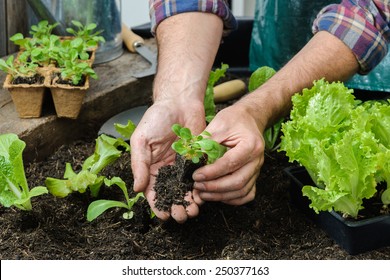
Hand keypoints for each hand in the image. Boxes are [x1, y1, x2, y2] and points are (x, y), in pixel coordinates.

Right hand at [130, 97, 204, 222]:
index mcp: (150, 167)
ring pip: (185, 190)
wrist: (180, 101)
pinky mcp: (197, 161)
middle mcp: (167, 170)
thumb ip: (139, 165)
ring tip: (193, 211)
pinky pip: (199, 178)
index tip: (163, 215)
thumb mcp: (141, 140)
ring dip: (188, 203)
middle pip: (170, 195)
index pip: (152, 192)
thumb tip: (138, 189)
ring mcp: (183, 167)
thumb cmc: (156, 118)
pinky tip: (203, 197)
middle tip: (181, 216)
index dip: (157, 205)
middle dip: (175, 208)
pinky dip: (200, 189)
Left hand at [192, 103, 264, 204]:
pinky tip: (217, 196)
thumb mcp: (219, 124)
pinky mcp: (254, 176)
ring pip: (242, 191)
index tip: (196, 176)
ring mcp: (257, 170)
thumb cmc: (234, 119)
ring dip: (220, 196)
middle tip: (197, 186)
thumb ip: (206, 141)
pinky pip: (247, 194)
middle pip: (238, 182)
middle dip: (215, 188)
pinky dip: (233, 199)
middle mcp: (257, 160)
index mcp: (250, 145)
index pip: (230, 163)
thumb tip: (191, 159)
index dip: (212, 172)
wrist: (249, 119)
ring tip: (202, 193)